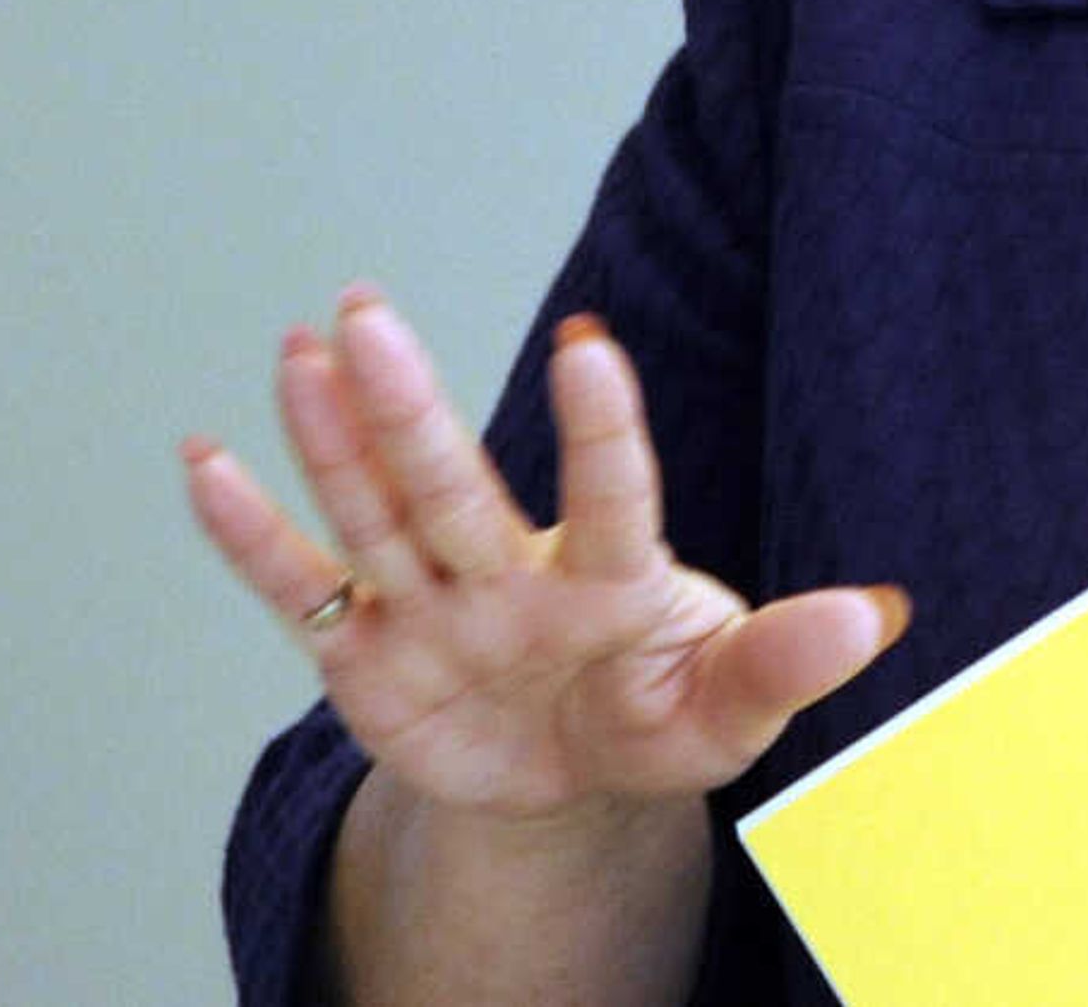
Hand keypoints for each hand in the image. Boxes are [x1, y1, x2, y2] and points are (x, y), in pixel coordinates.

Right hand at [182, 288, 902, 820]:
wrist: (569, 777)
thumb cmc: (655, 714)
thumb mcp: (725, 708)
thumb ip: (785, 661)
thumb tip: (882, 616)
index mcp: (612, 582)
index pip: (612, 498)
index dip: (603, 429)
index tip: (591, 345)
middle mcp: (510, 575)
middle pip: (455, 488)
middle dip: (410, 408)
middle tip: (369, 310)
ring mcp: (433, 607)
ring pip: (375, 515)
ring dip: (333, 438)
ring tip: (302, 350)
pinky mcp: (366, 655)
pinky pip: (302, 591)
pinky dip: (251, 535)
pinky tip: (206, 462)